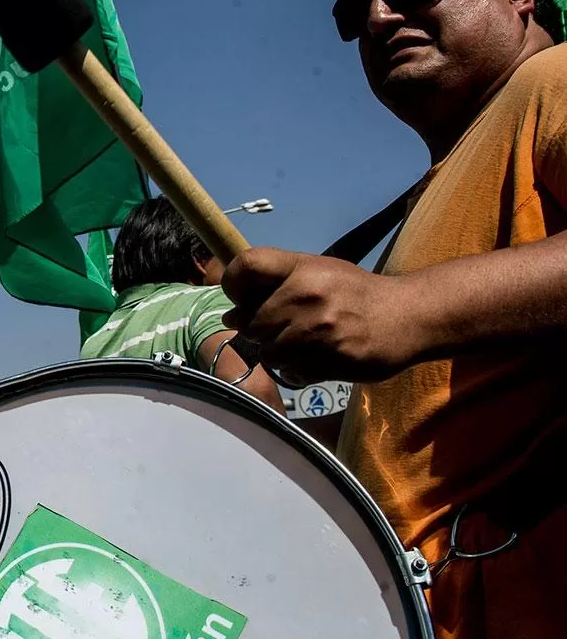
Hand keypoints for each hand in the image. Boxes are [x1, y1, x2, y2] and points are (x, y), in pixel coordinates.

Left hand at [221, 248, 424, 383]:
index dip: (233, 283)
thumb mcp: (318, 272)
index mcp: (303, 268)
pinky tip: (313, 358)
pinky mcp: (332, 360)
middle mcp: (308, 295)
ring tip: (301, 343)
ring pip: (268, 352)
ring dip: (277, 353)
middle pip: (249, 321)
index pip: (246, 265)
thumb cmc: (353, 293)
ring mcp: (320, 330)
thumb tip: (230, 316)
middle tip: (281, 328)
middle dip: (258, 329)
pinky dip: (296, 370)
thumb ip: (273, 286)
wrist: (408, 316)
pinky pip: (291, 372)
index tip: (240, 298)